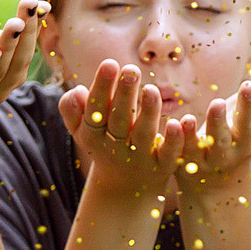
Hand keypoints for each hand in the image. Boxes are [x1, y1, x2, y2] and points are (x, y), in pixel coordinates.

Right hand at [60, 57, 185, 202]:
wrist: (125, 187)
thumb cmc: (104, 143)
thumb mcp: (83, 130)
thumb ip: (72, 110)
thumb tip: (78, 91)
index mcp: (93, 135)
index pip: (95, 109)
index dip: (102, 87)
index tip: (110, 62)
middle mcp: (115, 147)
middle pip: (119, 120)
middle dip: (124, 95)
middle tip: (131, 70)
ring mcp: (139, 158)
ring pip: (144, 135)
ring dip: (148, 113)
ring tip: (151, 89)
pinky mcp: (161, 167)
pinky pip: (168, 154)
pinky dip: (173, 140)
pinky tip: (178, 122)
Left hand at [176, 71, 250, 196]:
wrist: (214, 183)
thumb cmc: (234, 138)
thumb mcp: (249, 119)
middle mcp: (241, 147)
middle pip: (248, 127)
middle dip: (249, 107)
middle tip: (249, 86)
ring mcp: (217, 157)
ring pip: (219, 141)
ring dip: (218, 122)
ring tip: (218, 103)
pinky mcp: (193, 163)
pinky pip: (190, 148)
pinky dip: (187, 135)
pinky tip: (183, 120)